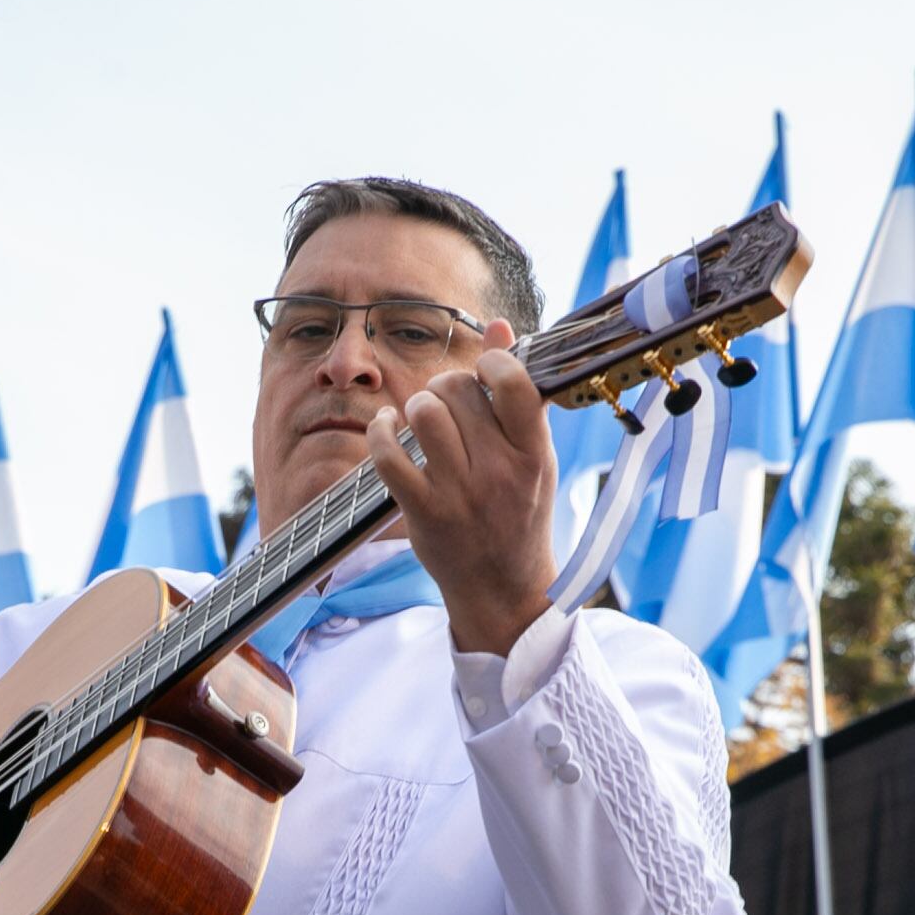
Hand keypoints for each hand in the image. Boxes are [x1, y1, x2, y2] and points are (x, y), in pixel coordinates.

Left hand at [366, 320, 559, 655]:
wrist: (502, 588)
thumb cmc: (518, 513)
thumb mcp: (532, 454)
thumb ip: (516, 391)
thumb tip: (497, 325)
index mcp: (534, 454)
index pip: (513, 382)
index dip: (491, 362)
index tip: (484, 373)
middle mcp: (500, 474)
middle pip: (458, 391)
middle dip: (446, 386)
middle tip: (448, 403)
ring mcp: (460, 495)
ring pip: (424, 413)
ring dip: (416, 405)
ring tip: (421, 418)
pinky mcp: (423, 513)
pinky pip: (388, 455)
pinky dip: (380, 432)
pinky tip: (386, 427)